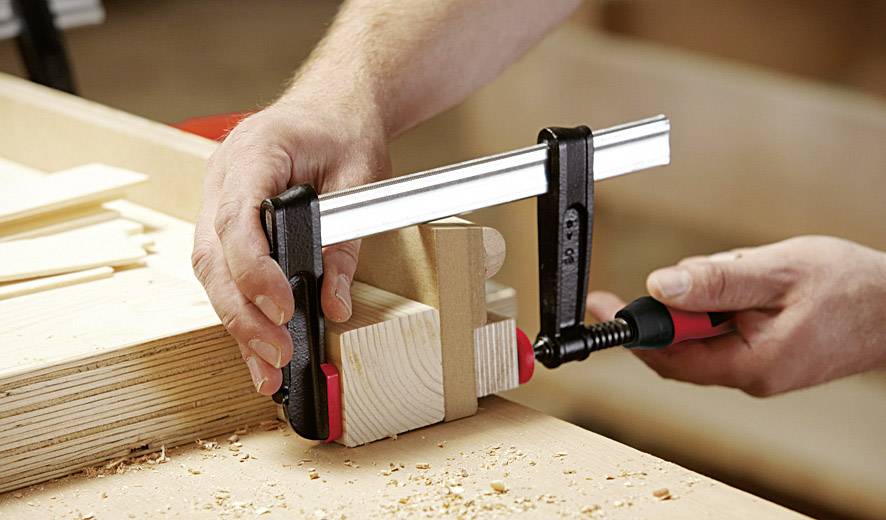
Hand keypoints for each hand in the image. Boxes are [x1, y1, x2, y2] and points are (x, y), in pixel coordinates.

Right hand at [192, 90, 389, 394]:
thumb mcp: (361, 179)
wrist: (334, 105)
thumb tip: (334, 305)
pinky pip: (225, 270)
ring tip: (267, 370)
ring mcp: (218, 200)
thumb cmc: (345, 131)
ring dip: (237, 323)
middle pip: (214, 256)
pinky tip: (257, 348)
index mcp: (252, 153)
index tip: (281, 311)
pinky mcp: (227, 222)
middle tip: (277, 357)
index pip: (237, 221)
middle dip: (243, 314)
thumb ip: (344, 242)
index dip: (254, 272)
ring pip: (212, 272)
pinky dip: (241, 310)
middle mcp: (222, 178)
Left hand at [587, 236, 885, 395]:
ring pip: (702, 337)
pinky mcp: (766, 359)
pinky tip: (748, 285)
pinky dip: (720, 308)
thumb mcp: (776, 271)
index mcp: (751, 364)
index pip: (669, 355)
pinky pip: (724, 335)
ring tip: (743, 273)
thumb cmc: (850, 288)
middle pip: (680, 348)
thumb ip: (716, 281)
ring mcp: (758, 371)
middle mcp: (750, 376)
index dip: (632, 329)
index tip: (603, 307)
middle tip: (691, 272)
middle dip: (674, 308)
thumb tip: (659, 286)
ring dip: (703, 304)